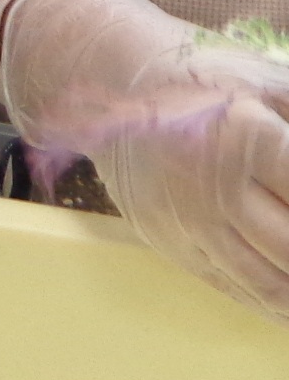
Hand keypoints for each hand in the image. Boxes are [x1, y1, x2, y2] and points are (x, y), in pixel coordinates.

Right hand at [4, 0, 288, 316]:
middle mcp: (212, 184)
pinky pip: (225, 284)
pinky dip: (265, 302)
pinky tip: (285, 305)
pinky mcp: (163, 237)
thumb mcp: (263, 79)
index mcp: (246, 137)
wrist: (108, 75)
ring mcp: (184, 217)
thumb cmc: (196, 74)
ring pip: (264, 279)